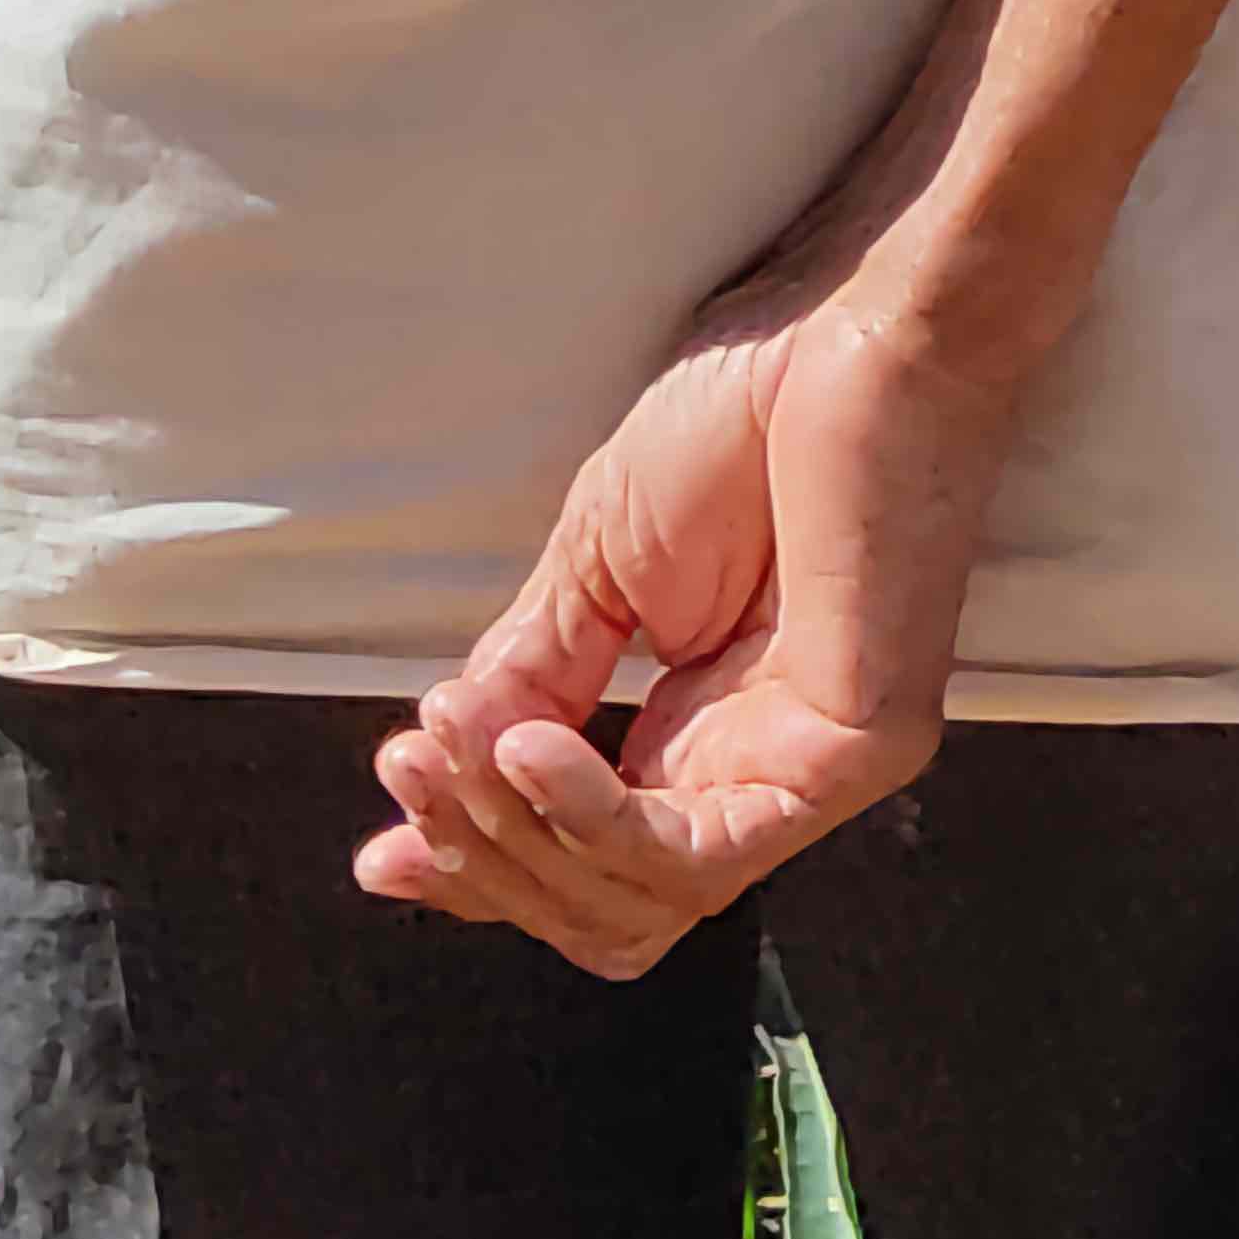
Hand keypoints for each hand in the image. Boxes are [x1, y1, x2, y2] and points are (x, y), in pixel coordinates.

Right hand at [359, 283, 1019, 979]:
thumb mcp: (594, 567)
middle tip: (414, 767)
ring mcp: (814, 774)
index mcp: (703, 735)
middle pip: (604, 909)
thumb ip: (529, 680)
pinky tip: (529, 749)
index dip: (480, 868)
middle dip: (485, 856)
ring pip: (642, 901)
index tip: (384, 852)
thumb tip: (446, 762)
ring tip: (460, 746)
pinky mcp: (854, 754)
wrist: (845, 330)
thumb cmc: (744, 421)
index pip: (584, 863)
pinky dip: (592, 814)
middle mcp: (759, 773)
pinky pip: (702, 848)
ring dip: (520, 834)